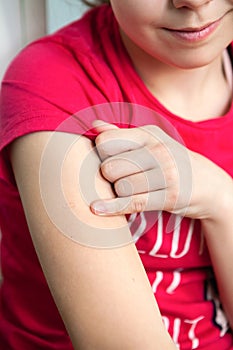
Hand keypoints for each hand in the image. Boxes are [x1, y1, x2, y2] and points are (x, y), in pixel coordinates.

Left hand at [91, 121, 232, 220]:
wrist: (207, 182)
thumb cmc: (169, 160)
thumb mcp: (149, 142)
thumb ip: (120, 135)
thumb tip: (94, 126)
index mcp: (149, 135)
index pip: (108, 142)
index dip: (100, 153)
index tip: (106, 159)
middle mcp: (158, 152)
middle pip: (110, 168)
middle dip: (107, 176)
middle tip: (116, 178)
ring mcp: (166, 175)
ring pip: (120, 187)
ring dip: (116, 192)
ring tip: (126, 189)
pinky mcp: (170, 197)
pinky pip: (132, 203)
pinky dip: (111, 208)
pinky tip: (97, 209)